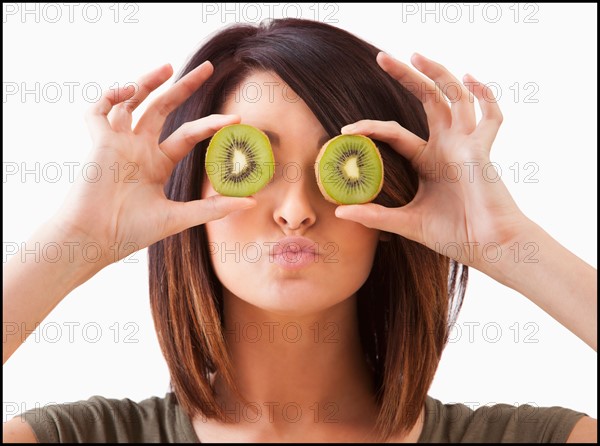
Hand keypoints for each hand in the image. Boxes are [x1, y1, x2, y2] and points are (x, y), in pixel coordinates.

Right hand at [54, 61, 254, 269]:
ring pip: (131, 102)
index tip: (237, 118)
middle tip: (208, 68)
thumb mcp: (178, 217)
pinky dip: (110, 96)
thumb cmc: (132, 231)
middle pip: (163, 108)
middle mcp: (139, 149)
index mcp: (157, 163)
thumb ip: (213, 208)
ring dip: (147, 82)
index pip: (189, 134)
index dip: (212, 124)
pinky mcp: (98, 142)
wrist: (96, 240)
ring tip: (169, 67)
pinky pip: (97, 111)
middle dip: (183, 87)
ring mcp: (118, 143)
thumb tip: (253, 203)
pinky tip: (129, 91)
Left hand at [335, 52, 529, 273]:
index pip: (395, 133)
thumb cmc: (453, 235)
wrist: (486, 248)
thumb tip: (339, 212)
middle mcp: (446, 146)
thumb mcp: (407, 223)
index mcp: (428, 160)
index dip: (371, 128)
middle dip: (406, 76)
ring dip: (438, 74)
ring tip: (415, 55)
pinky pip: (490, 117)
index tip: (345, 130)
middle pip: (425, 100)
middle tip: (381, 57)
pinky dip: (486, 95)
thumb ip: (375, 216)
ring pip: (454, 97)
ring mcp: (465, 145)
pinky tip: (471, 78)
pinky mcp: (482, 150)